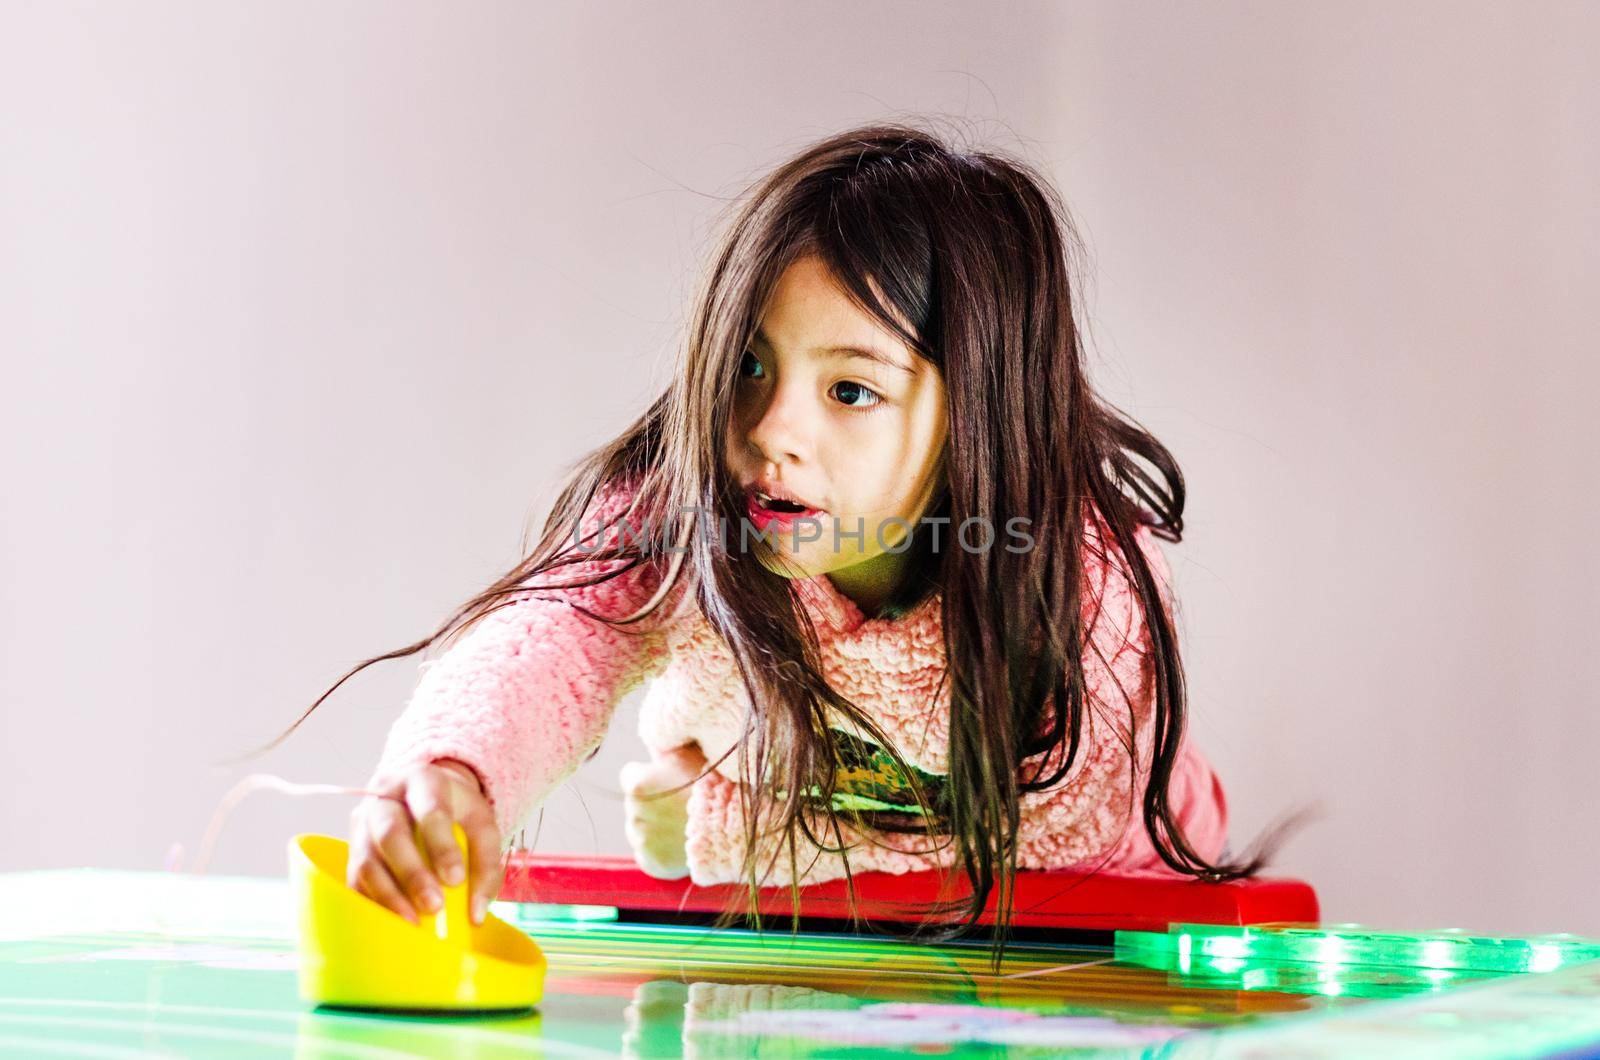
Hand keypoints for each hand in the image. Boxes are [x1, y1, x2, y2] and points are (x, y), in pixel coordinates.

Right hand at [347, 758, 501, 925]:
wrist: (422, 794)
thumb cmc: (455, 810)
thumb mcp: (481, 822)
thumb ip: (486, 862)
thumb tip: (476, 914)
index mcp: (423, 781)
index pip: (430, 809)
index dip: (441, 846)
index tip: (455, 879)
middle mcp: (385, 798)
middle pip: (390, 833)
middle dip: (412, 873)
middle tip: (434, 906)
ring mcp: (362, 824)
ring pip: (365, 860)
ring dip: (388, 895)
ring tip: (413, 922)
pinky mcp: (350, 850)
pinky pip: (353, 879)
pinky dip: (372, 903)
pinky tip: (391, 921)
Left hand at [619, 743, 706, 879]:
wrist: (734, 826)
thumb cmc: (714, 783)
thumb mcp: (689, 752)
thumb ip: (665, 744)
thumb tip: (655, 731)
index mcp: (636, 783)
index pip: (630, 774)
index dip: (650, 775)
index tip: (668, 779)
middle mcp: (633, 812)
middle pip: (636, 803)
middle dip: (653, 801)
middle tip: (682, 801)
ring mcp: (641, 840)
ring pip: (641, 829)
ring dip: (656, 826)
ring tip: (685, 822)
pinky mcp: (652, 863)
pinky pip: (649, 853)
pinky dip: (661, 850)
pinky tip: (682, 842)